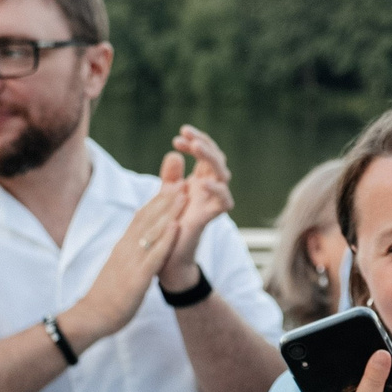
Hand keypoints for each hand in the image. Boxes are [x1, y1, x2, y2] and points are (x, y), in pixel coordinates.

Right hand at [59, 185, 183, 351]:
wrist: (91, 316)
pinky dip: (165, 240)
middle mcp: (126, 248)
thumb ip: (129, 252)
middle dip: (166, 199)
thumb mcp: (120, 266)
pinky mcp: (136, 278)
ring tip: (184, 194)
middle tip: (182, 180)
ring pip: (152, 231)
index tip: (171, 185)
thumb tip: (138, 241)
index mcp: (123, 246)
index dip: (157, 201)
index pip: (140, 218)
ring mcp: (130, 261)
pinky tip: (177, 227)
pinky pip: (153, 255)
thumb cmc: (108, 293)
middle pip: (147, 218)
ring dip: (169, 212)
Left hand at [157, 125, 235, 287]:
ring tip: (197, 146)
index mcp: (199, 182)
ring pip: (223, 175)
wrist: (167, 258)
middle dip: (204, 143)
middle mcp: (209, 190)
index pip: (205, 155)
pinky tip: (205, 182)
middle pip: (217, 160)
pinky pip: (224, 203)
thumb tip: (174, 153)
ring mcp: (211, 203)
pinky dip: (218, 191)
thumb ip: (171, 176)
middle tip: (187, 133)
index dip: (195, 142)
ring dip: (211, 159)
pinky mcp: (210, 218)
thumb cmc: (169, 227)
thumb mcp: (167, 196)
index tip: (178, 137)